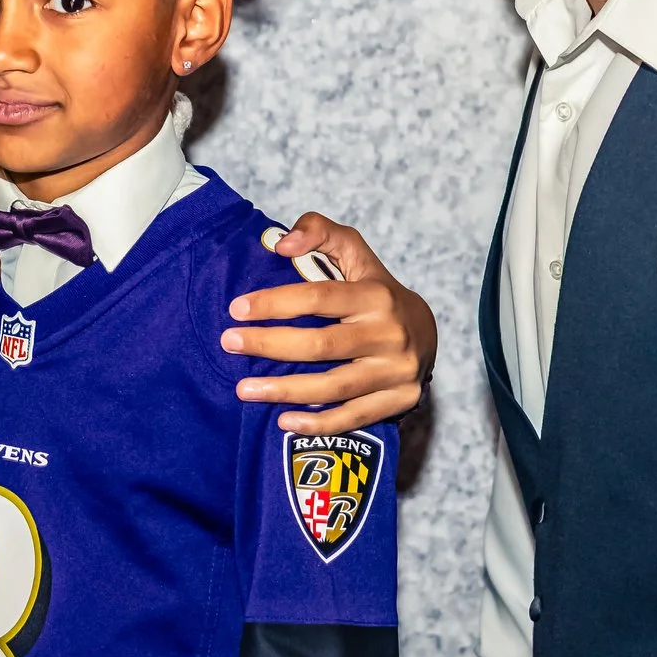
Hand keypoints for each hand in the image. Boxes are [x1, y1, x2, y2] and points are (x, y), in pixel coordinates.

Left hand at [223, 214, 436, 433]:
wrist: (426, 334)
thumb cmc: (376, 292)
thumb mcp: (355, 253)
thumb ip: (320, 232)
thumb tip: (282, 244)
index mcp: (375, 296)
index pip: (318, 297)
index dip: (275, 303)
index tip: (237, 309)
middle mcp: (389, 334)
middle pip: (321, 345)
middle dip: (270, 345)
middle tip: (230, 343)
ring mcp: (396, 371)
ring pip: (333, 387)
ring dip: (284, 390)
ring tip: (244, 389)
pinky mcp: (399, 400)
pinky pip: (354, 417)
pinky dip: (318, 424)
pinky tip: (283, 420)